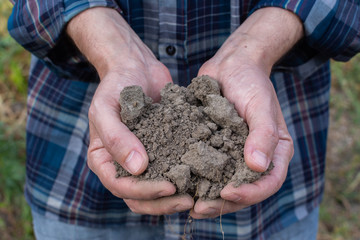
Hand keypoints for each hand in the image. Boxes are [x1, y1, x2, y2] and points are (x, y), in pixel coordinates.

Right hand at [67, 7, 193, 214]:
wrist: (136, 68)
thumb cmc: (115, 85)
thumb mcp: (106, 108)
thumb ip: (116, 138)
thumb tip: (137, 168)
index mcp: (104, 160)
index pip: (120, 186)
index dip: (144, 192)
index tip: (169, 187)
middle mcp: (123, 165)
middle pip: (139, 197)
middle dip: (163, 202)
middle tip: (189, 200)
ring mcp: (143, 160)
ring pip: (157, 189)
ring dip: (175, 197)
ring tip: (199, 195)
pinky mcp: (162, 151)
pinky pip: (171, 169)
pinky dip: (186, 177)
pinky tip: (204, 176)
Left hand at [190, 7, 302, 218]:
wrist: (230, 65)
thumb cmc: (251, 81)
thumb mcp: (260, 105)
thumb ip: (264, 134)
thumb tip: (257, 166)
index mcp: (274, 151)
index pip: (268, 182)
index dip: (251, 193)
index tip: (228, 192)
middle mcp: (254, 158)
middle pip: (243, 189)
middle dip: (223, 203)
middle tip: (199, 209)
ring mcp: (232, 154)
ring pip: (222, 183)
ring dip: (206, 196)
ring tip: (185, 204)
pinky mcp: (213, 147)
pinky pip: (206, 168)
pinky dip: (194, 178)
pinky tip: (176, 182)